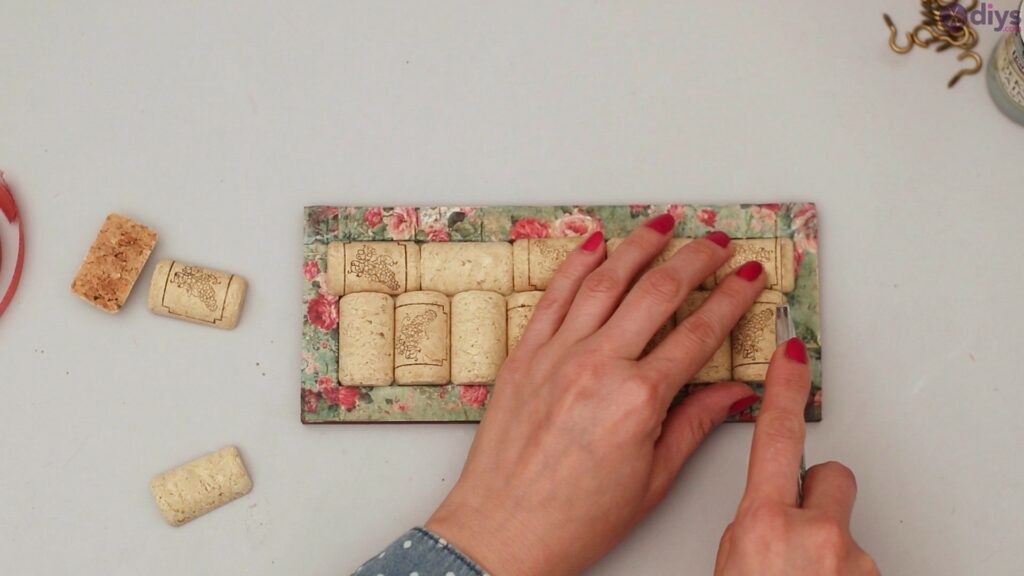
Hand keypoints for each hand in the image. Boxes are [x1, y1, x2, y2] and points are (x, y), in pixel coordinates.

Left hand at [426, 215, 767, 574]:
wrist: (502, 531)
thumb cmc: (573, 518)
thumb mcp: (652, 479)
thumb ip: (694, 425)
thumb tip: (734, 395)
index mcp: (638, 399)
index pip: (700, 333)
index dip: (732, 300)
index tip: (750, 280)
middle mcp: (598, 365)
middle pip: (659, 292)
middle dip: (697, 259)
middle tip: (719, 242)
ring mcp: (556, 355)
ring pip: (606, 280)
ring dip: (640, 245)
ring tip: (665, 224)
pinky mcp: (524, 355)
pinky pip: (554, 296)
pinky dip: (576, 264)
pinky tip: (595, 244)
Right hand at [714, 340, 878, 574]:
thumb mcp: (728, 567)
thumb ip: (751, 530)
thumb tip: (769, 520)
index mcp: (765, 525)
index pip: (777, 437)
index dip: (785, 389)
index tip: (793, 354)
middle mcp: (816, 536)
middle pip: (830, 478)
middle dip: (817, 497)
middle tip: (798, 536)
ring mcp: (854, 561)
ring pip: (845, 529)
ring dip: (828, 551)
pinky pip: (859, 563)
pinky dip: (841, 575)